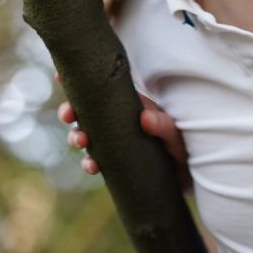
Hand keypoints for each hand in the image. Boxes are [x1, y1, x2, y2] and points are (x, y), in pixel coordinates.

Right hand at [58, 85, 191, 189]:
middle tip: (68, 116)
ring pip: (87, 135)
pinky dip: (90, 163)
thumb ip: (164, 125)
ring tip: (80, 142)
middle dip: (71, 112)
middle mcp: (121, 121)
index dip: (81, 82)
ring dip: (76, 137)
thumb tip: (144, 117)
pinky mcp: (116, 162)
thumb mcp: (177, 134)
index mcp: (133, 105)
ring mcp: (116, 141)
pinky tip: (92, 166)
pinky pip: (96, 160)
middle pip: (88, 111)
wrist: (192, 176)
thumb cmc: (186, 146)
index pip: (105, 88)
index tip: (60, 76)